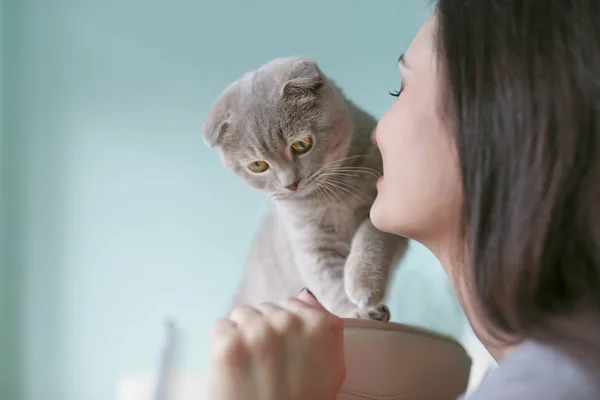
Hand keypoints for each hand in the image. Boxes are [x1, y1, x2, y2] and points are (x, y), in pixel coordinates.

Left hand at [207, 289, 345, 399]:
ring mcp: (258, 332)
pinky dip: (223, 345)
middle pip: (266, 309)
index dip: (285, 329)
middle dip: (264, 331)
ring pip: (242, 314)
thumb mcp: (332, 369)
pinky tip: (234, 367)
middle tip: (267, 364)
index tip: (284, 349)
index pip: (292, 304)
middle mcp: (290, 323)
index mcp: (320, 327)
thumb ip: (326, 329)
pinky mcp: (228, 344)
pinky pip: (220, 327)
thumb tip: (305, 297)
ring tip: (250, 366)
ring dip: (243, 335)